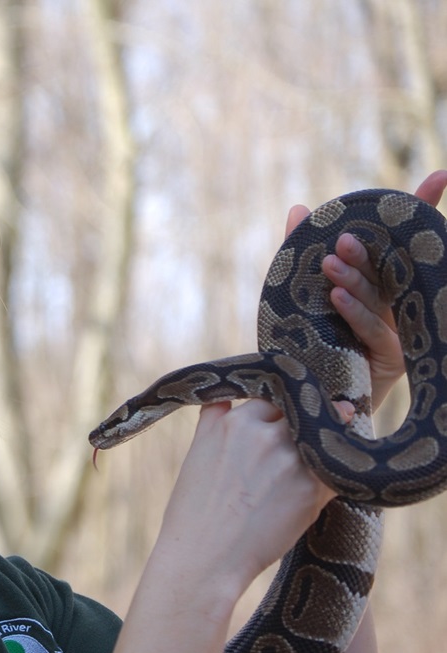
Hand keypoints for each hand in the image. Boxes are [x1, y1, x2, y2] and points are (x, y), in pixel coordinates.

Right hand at [158, 400, 333, 593]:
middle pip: (301, 411)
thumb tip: (227, 396)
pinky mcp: (313, 489)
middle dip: (310, 419)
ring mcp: (290, 460)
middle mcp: (263, 434)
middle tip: (324, 425)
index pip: (272, 396)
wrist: (204, 557)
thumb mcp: (197, 451)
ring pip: (323, 437)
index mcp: (233, 422)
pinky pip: (335, 470)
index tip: (291, 415)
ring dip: (328, 443)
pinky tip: (327, 484)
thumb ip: (215, 418)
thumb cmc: (195, 509)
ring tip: (332, 454)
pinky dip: (334, 474)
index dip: (282, 407)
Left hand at [286, 170, 446, 410]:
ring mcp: (399, 330)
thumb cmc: (310, 340)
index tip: (438, 176)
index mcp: (382, 283)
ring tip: (331, 261)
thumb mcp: (300, 294)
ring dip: (355, 278)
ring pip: (380, 298)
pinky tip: (337, 294)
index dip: (423, 209)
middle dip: (368, 251)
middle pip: (388, 269)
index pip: (403, 243)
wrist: (308, 398)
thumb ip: (300, 254)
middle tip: (345, 236)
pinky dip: (354, 310)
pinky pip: (374, 330)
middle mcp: (396, 304)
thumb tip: (297, 208)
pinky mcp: (393, 357)